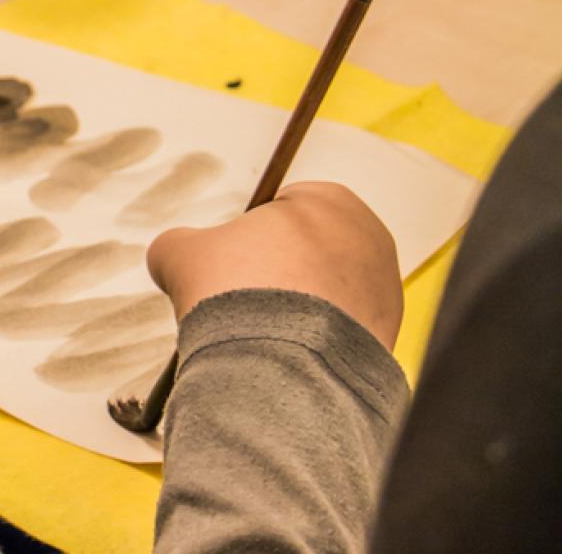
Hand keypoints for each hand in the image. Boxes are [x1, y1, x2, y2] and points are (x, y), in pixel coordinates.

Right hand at [146, 182, 403, 349]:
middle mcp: (368, 235)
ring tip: (266, 331)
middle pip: (310, 248)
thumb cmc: (235, 291)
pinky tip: (290, 353)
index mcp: (326, 198)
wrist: (279, 364)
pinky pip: (343, 329)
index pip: (281, 209)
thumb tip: (172, 255)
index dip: (249, 237)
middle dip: (280, 271)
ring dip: (301, 305)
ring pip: (329, 290)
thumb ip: (178, 243)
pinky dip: (319, 338)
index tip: (232, 265)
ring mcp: (385, 287)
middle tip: (245, 299)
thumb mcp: (180, 252)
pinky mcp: (389, 333)